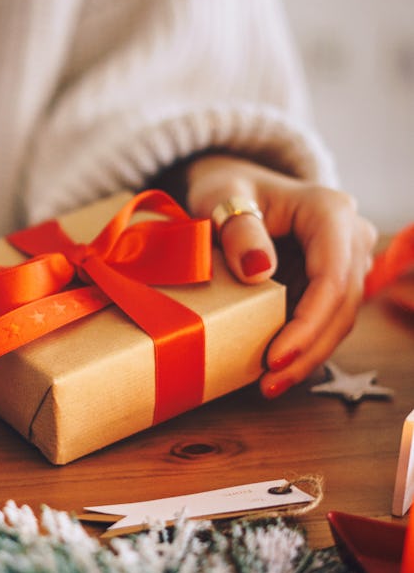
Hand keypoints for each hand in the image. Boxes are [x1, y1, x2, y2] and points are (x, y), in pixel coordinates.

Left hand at [184, 154, 376, 396]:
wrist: (235, 187)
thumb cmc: (226, 189)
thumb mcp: (221, 199)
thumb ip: (238, 230)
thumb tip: (259, 269)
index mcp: (329, 211)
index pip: (332, 278)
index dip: (308, 324)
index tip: (275, 357)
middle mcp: (350, 235)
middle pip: (343, 305)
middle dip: (308, 350)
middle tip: (269, 384)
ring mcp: (347, 259)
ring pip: (341, 319)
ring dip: (308, 356)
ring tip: (269, 385)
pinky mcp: (334, 279)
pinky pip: (327, 319)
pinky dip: (304, 346)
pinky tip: (277, 370)